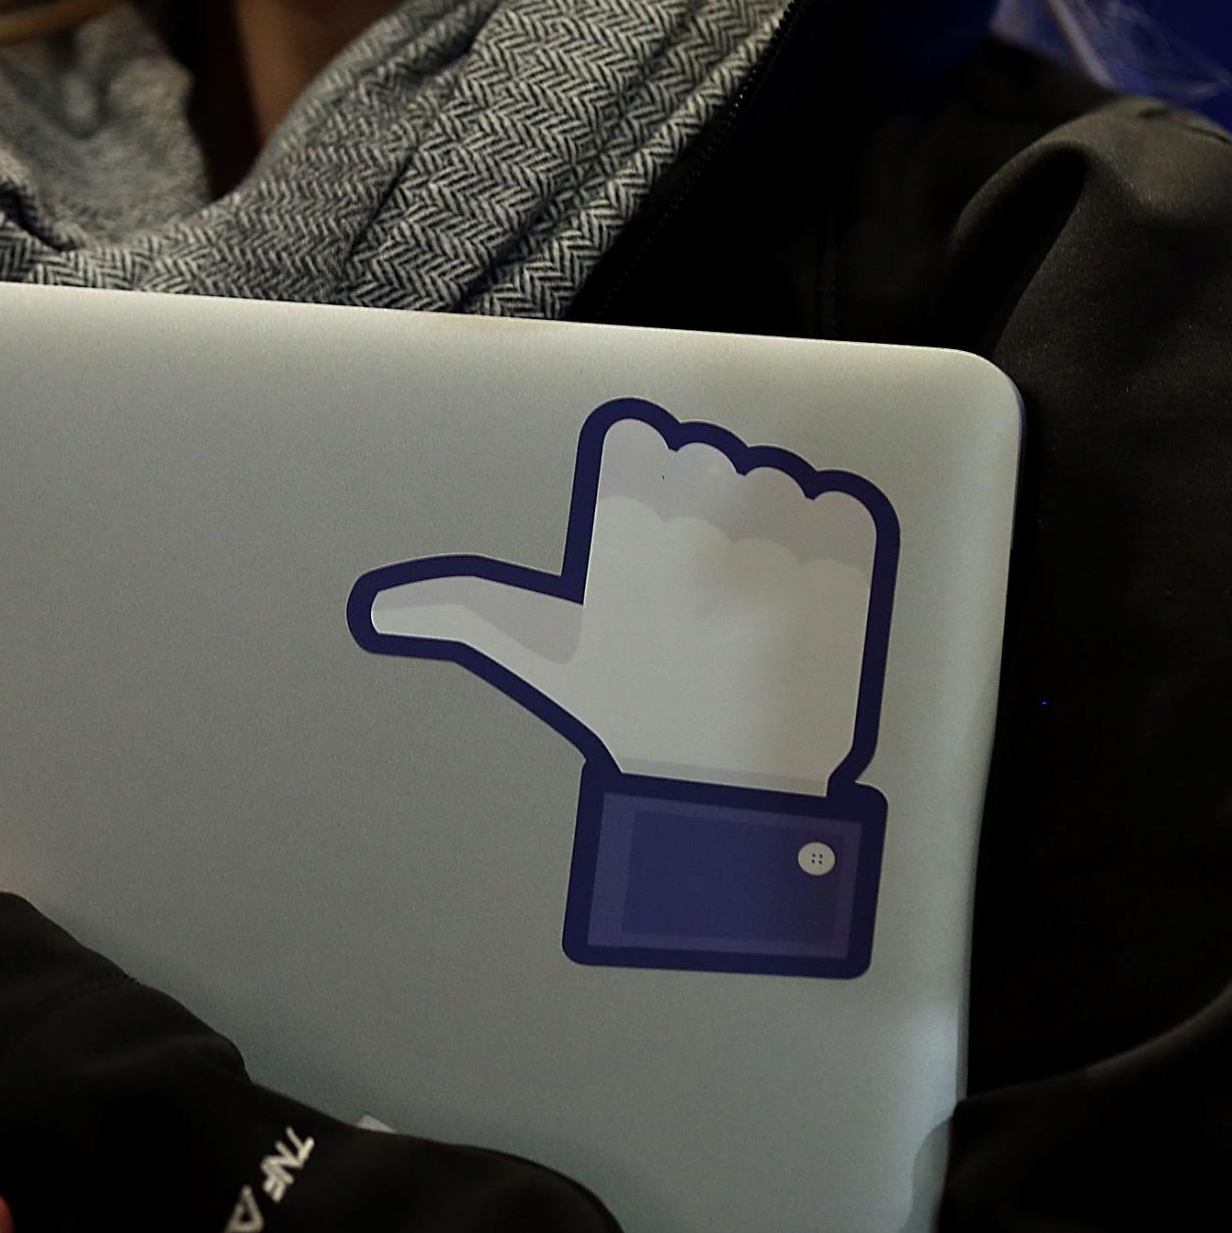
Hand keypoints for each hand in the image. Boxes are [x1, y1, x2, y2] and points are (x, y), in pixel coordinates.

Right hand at [349, 399, 898, 976]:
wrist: (735, 790)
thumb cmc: (627, 712)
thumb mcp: (536, 652)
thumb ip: (460, 605)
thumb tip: (379, 606)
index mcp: (617, 525)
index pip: (643, 442)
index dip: (650, 492)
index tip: (651, 548)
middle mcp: (698, 519)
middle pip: (714, 455)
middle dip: (710, 510)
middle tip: (699, 591)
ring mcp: (780, 538)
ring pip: (781, 478)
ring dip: (773, 531)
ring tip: (750, 603)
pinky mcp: (853, 562)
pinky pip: (849, 505)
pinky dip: (834, 543)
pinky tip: (803, 600)